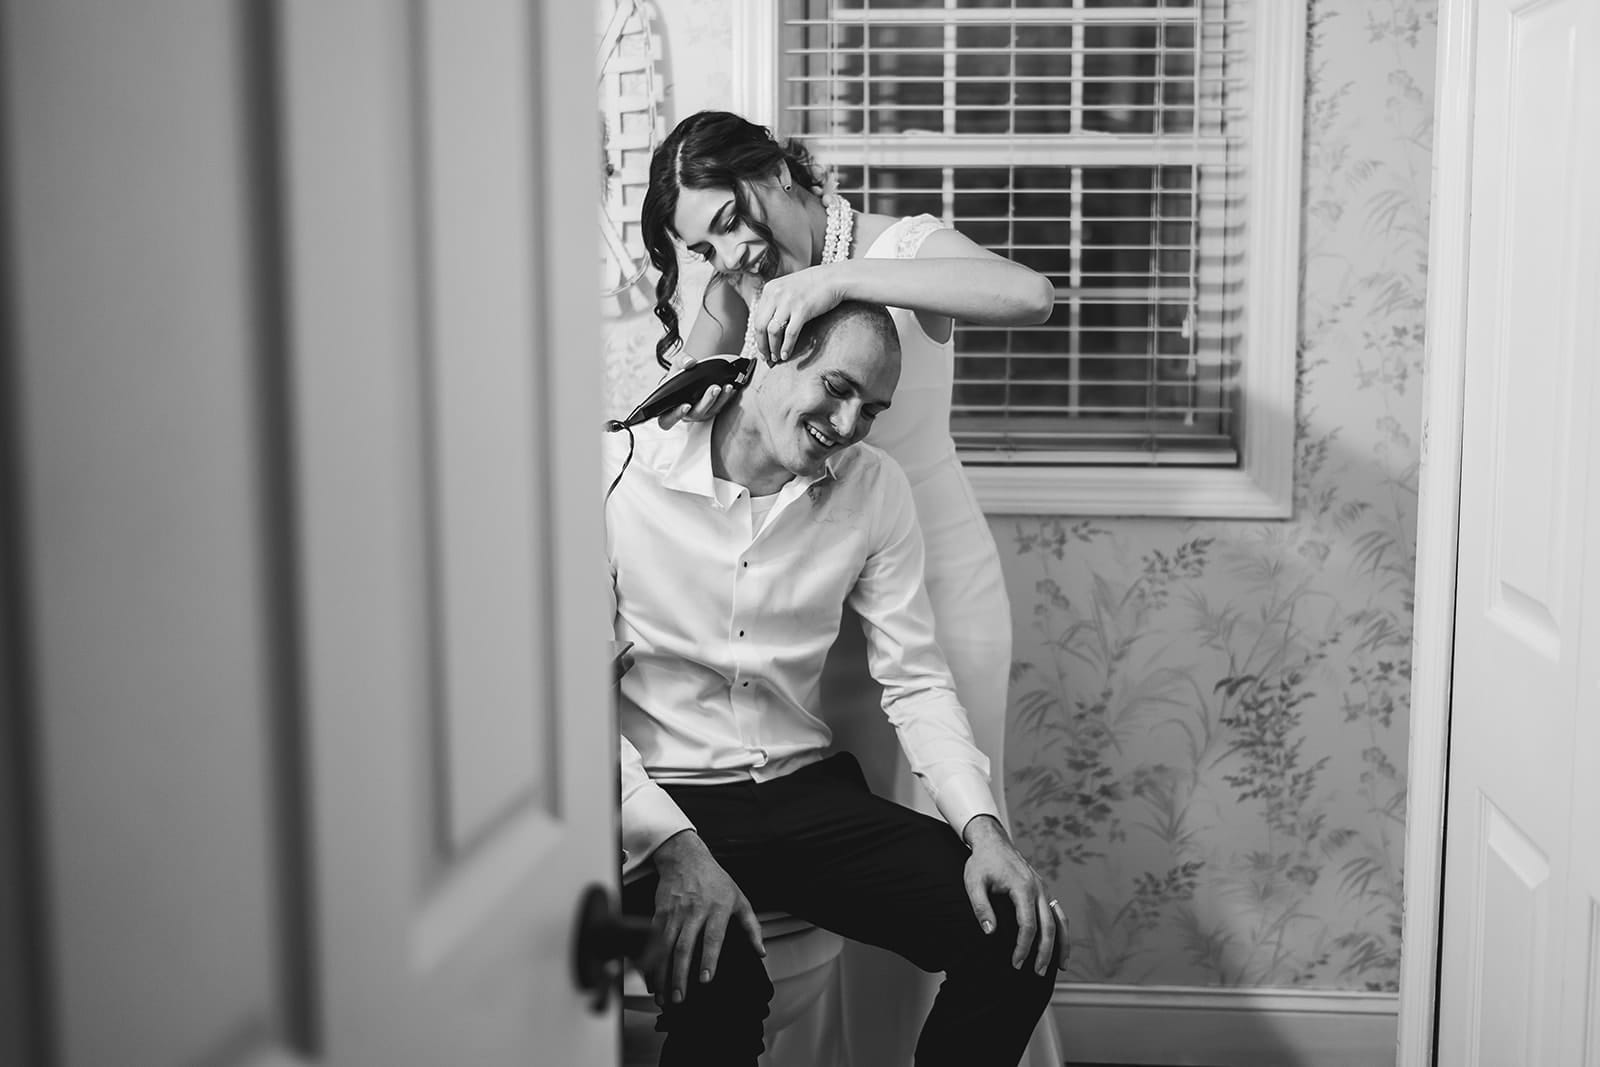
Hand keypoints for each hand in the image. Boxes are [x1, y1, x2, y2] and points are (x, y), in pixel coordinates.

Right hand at [646, 830, 765, 1004]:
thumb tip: (760, 951)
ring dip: (662, 974)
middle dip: (680, 975)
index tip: (705, 980)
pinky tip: (651, 978)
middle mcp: (694, 912)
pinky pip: (652, 941)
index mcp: (717, 909)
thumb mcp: (739, 898)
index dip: (709, 959)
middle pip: (684, 948)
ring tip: (664, 996)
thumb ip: (751, 926)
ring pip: (665, 948)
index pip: (713, 938)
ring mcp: (675, 913)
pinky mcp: (659, 913)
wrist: (685, 856)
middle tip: (680, 998)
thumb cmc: (714, 878)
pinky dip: (650, 961)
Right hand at [654, 352, 737, 429]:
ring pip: (710, 411)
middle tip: (714, 388)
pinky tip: (730, 388)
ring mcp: (700, 413)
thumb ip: (681, 360)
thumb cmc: (679, 374)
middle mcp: (686, 414)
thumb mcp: (677, 364)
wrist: (691, 375)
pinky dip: (726, 397)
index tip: (686, 405)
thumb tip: (690, 362)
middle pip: (696, 414)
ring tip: (726, 386)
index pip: (668, 419)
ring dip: (720, 399)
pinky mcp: (712, 409)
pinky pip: (720, 406)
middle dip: (706, 401)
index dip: (676, 415)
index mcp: (670, 408)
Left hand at [747, 265, 845, 363]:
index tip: (761, 347)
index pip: (756, 317)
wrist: (834, 278)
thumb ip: (776, 301)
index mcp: (770, 289)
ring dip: (772, 348)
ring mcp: (788, 302)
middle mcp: (776, 294)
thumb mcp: (787, 288)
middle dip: (761, 345)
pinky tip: (786, 354)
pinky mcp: (802, 310)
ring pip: (772, 331)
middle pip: (760, 326)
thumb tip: (768, 324)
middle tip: (766, 357)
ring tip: (776, 358)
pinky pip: (790, 333)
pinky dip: (786, 347)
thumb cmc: (813, 285)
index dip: (757, 336)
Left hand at [961, 815, 1063, 974]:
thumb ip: (981, 907)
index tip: (1016, 963)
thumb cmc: (981, 862)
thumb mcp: (974, 883)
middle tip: (1037, 973)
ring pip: (1059, 920)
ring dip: (1061, 944)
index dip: (1023, 947)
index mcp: (1022, 887)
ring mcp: (1043, 888)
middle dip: (1045, 952)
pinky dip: (1061, 930)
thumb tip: (990, 933)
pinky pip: (1057, 912)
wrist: (992, 841)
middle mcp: (1038, 888)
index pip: (1028, 925)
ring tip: (1060, 966)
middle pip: (1048, 926)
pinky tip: (1059, 944)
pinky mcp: (1042, 889)